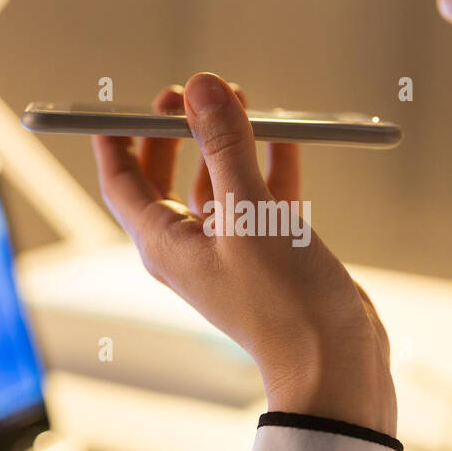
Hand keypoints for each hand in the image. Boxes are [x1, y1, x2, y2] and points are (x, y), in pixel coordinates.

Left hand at [92, 72, 396, 434]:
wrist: (335, 363)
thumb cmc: (283, 303)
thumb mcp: (249, 214)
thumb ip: (225, 146)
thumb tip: (201, 87)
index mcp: (165, 244)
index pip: (120, 182)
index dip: (115, 137)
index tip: (117, 101)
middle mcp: (191, 247)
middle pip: (166, 177)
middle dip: (175, 131)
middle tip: (191, 92)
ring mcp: (232, 250)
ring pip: (219, 182)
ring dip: (227, 141)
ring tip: (242, 98)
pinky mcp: (272, 252)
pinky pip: (262, 197)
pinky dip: (270, 164)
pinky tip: (286, 135)